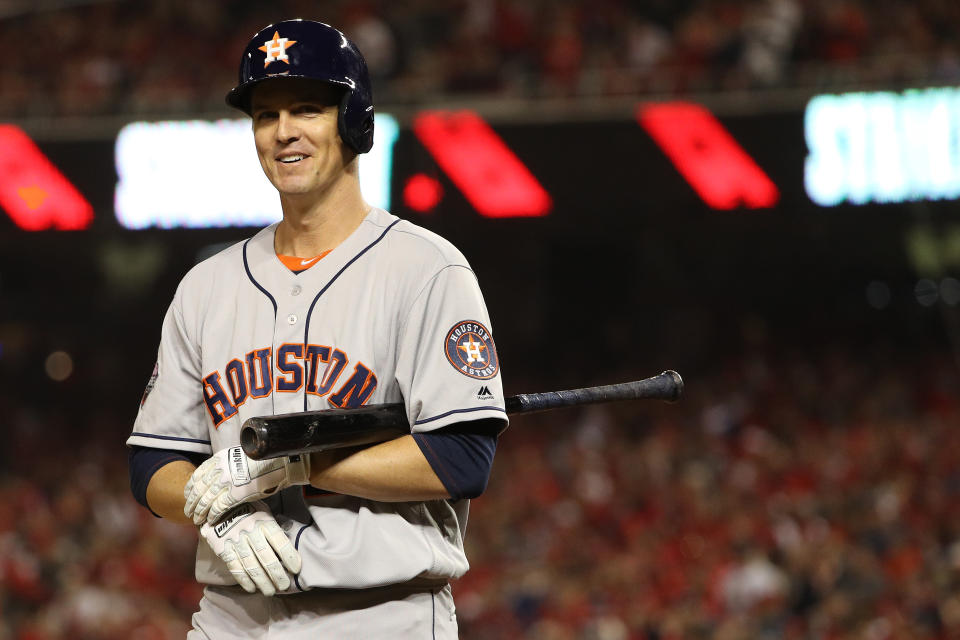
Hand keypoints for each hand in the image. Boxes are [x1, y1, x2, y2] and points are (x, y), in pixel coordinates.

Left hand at [184, 446, 310, 524]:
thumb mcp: (240, 457)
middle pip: (198, 489)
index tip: (189, 495)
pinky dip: (212, 515)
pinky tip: (210, 521)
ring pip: (205, 500)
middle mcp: (220, 470)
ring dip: (199, 511)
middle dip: (192, 503)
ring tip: (196, 519)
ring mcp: (227, 482)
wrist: (279, 462)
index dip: (191, 488)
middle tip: (189, 512)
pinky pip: (218, 508)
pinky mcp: (235, 494)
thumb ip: (228, 465)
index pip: (197, 475)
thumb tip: (222, 475)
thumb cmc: (264, 460)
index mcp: (220, 459)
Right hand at [199, 501, 301, 595]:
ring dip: (262, 581)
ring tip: (270, 591)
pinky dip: (244, 580)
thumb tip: (291, 540)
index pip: (280, 541)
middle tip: (284, 586)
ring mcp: (236, 541)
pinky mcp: (223, 548)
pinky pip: (235, 567)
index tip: (296, 569)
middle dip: (276, 574)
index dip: (289, 557)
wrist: (218, 505)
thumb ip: (274, 526)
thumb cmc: (248, 510)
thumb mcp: (264, 511)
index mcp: (264, 521)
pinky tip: (252, 588)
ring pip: (251, 565)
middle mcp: (251, 532)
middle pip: (266, 557)